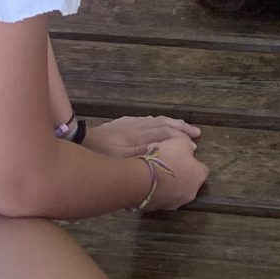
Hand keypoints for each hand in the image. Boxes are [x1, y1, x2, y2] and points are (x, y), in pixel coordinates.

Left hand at [84, 115, 200, 158]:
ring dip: (173, 123)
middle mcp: (139, 126)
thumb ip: (143, 154)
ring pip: (157, 120)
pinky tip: (160, 123)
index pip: (166, 133)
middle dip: (182, 128)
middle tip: (196, 133)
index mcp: (141, 135)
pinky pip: (148, 119)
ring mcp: (132, 122)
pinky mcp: (124, 122)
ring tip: (184, 127)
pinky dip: (159, 121)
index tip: (193, 145)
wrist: (82, 140)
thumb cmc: (103, 154)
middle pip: (165, 123)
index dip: (181, 138)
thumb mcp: (122, 159)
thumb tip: (164, 150)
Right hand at [137, 133, 207, 212]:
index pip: (202, 170)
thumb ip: (189, 147)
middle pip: (190, 183)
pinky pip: (163, 199)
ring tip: (158, 175)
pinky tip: (151, 183)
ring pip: (177, 192)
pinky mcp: (162, 208)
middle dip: (182, 176)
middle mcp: (191, 193)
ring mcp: (176, 203)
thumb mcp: (180, 142)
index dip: (192, 163)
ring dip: (171, 185)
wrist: (142, 178)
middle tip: (170, 166)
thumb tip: (190, 151)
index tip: (183, 158)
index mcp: (199, 176)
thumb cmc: (164, 158)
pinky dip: (159, 192)